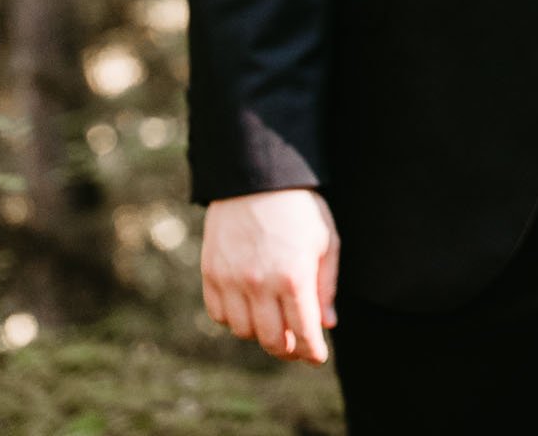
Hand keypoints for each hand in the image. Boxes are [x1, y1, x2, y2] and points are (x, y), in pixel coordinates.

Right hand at [201, 188, 339, 364]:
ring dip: (261, 334)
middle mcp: (259, 284)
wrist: (258, 180)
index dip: (312, 352)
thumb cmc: (300, 209)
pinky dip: (234, 319)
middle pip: (271, 340)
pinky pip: (219, 315)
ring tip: (274, 323)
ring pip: (243, 331)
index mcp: (294, 277)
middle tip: (298, 346)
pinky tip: (249, 309)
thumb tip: (327, 324)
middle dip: (288, 349)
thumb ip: (326, 286)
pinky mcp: (211, 274)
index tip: (317, 357)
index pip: (303, 332)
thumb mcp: (326, 242)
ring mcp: (231, 281)